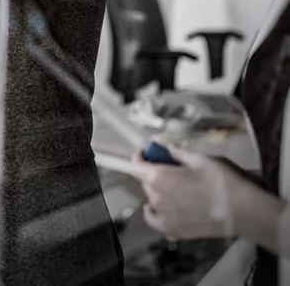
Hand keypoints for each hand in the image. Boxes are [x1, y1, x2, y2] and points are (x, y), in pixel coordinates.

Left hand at [130, 146, 248, 240]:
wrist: (242, 211)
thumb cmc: (220, 180)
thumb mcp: (199, 158)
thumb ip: (177, 152)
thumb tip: (163, 146)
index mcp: (158, 177)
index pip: (135, 165)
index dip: (140, 156)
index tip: (147, 152)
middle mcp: (155, 198)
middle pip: (145, 182)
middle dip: (152, 172)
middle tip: (169, 167)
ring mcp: (164, 217)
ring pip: (151, 199)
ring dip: (157, 191)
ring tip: (173, 187)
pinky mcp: (174, 232)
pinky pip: (155, 222)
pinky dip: (154, 214)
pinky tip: (160, 209)